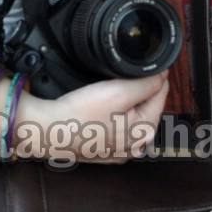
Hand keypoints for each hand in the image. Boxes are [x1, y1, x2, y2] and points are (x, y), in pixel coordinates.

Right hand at [14, 72, 169, 163]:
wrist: (48, 131)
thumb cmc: (80, 115)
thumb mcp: (119, 91)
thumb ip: (148, 83)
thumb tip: (164, 74)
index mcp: (146, 131)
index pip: (161, 92)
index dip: (155, 73)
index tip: (143, 62)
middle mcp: (136, 145)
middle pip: (147, 104)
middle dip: (138, 88)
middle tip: (118, 77)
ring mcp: (120, 150)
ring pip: (130, 114)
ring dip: (125, 101)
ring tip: (106, 92)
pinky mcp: (104, 149)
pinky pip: (115, 125)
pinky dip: (111, 114)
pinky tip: (99, 109)